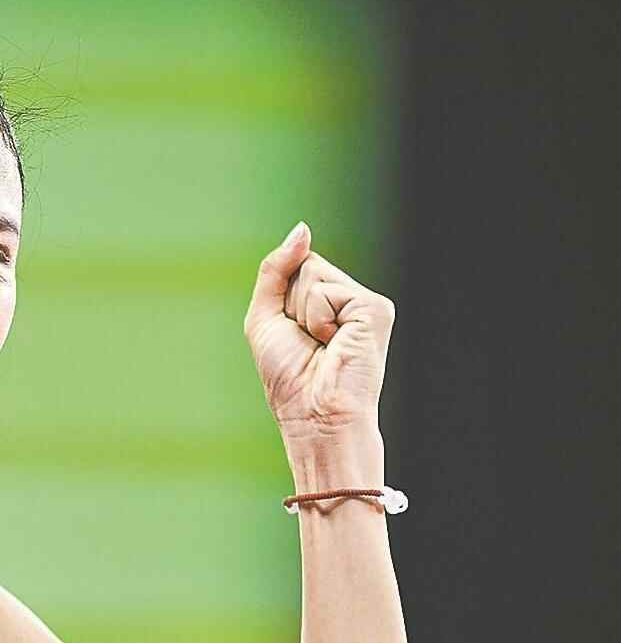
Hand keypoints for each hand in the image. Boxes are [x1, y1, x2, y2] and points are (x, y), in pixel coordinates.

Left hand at [243, 222, 395, 440]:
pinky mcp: (375, 308)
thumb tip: (303, 228)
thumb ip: (277, 270)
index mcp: (327, 302)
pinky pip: (325, 290)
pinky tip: (333, 343)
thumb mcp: (267, 317)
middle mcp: (349, 298)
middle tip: (306, 342)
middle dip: (289, 305)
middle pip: (303, 265)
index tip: (292, 336)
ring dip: (302, 314)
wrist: (313, 414)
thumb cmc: (289, 377)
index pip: (295, 267)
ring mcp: (364, 302)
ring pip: (312, 274)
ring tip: (320, 345)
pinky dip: (317, 318)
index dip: (280, 299)